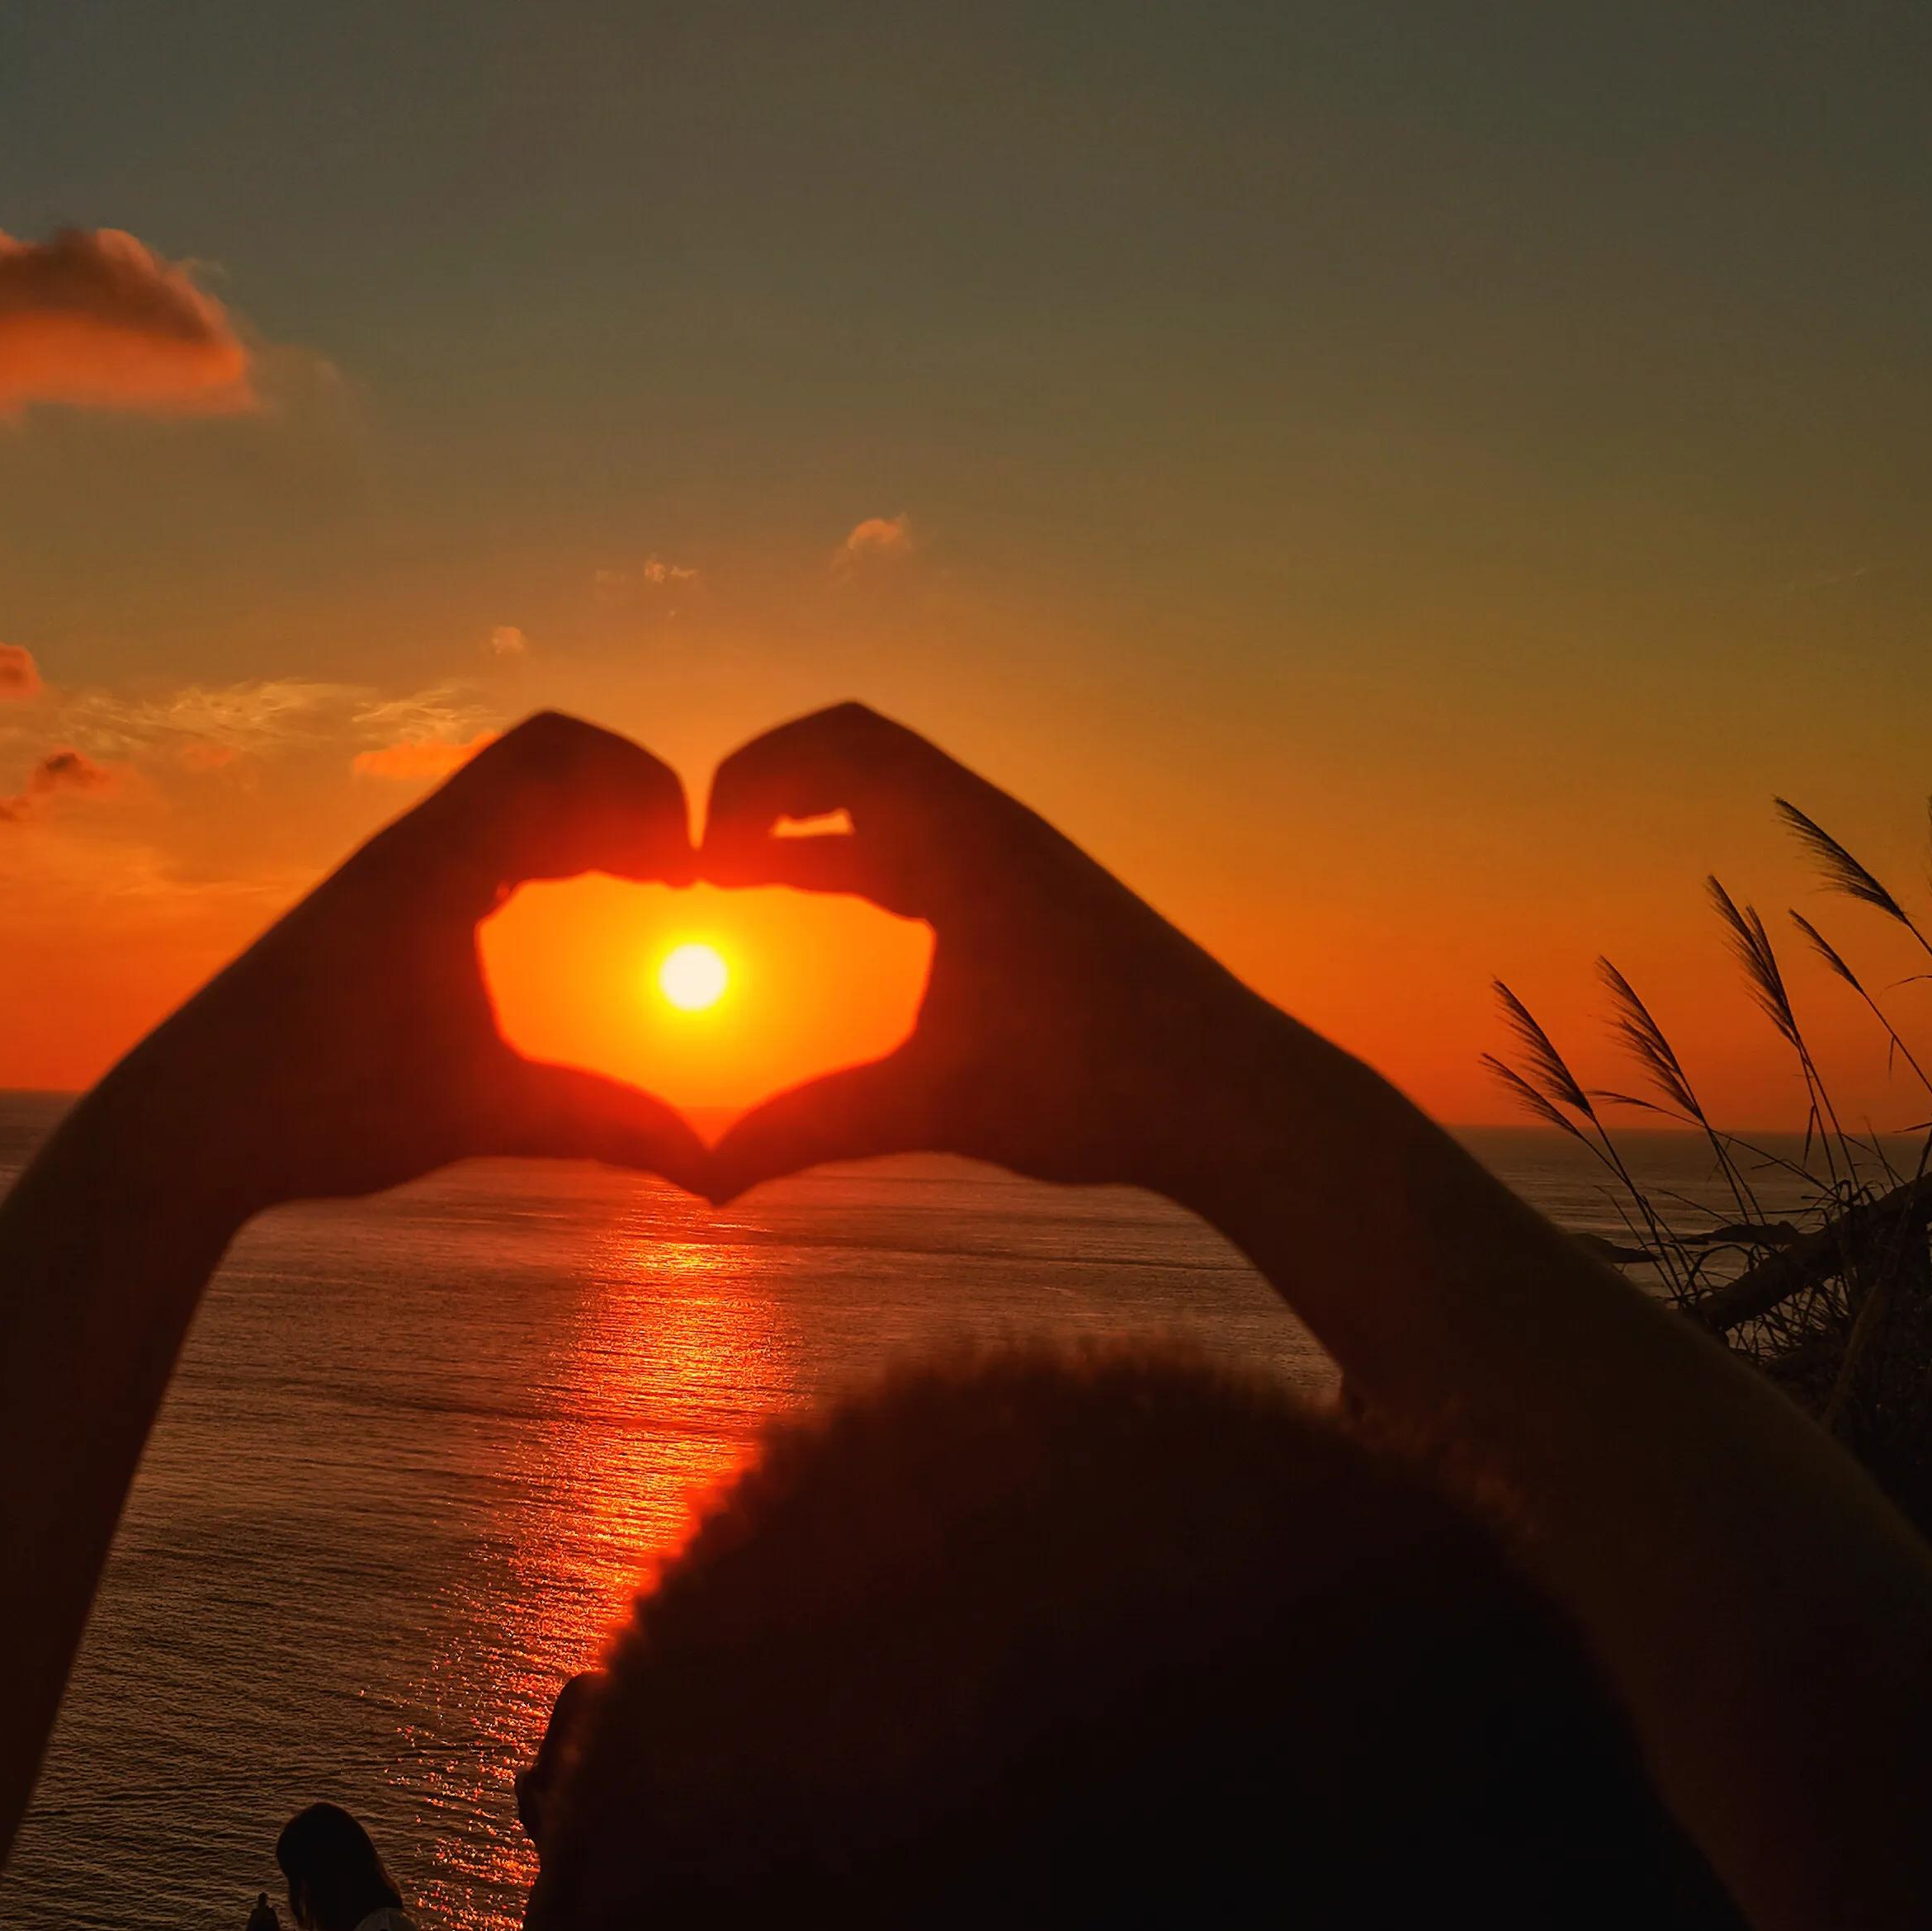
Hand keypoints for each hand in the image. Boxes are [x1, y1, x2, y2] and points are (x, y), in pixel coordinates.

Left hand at [160, 712, 708, 1212]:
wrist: (184, 1126)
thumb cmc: (316, 1112)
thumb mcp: (475, 1114)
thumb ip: (599, 1125)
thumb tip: (711, 1174)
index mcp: (433, 864)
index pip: (561, 757)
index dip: (649, 795)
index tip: (696, 877)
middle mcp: (407, 847)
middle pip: (546, 753)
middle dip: (630, 796)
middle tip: (683, 875)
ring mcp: (387, 871)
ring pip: (508, 791)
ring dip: (586, 819)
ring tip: (647, 884)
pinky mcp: (373, 905)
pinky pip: (475, 833)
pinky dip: (539, 845)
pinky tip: (564, 902)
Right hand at [697, 705, 1263, 1200]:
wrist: (1242, 1097)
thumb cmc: (1104, 1089)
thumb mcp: (939, 1106)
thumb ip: (815, 1128)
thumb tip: (709, 1185)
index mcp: (971, 842)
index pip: (836, 745)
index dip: (743, 785)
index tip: (689, 866)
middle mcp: (998, 830)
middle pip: (854, 749)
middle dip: (762, 791)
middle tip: (697, 863)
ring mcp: (1020, 861)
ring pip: (891, 801)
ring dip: (808, 825)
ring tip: (731, 879)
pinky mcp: (1037, 900)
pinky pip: (926, 846)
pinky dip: (858, 858)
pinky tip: (829, 906)